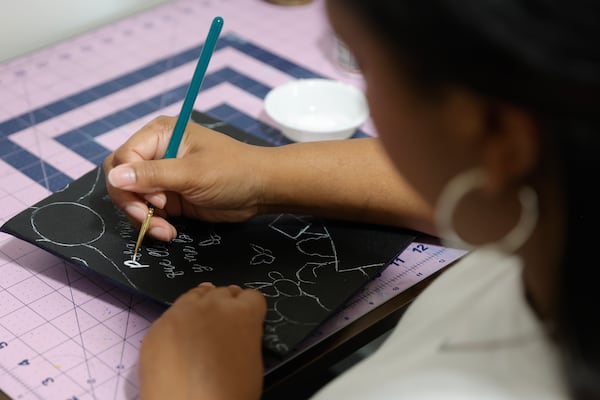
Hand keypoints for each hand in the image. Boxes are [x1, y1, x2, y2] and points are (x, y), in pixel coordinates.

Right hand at [102, 116, 268, 240]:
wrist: (260, 190)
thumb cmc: (233, 171)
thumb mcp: (193, 173)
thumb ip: (153, 175)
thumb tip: (114, 176)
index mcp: (159, 134)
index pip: (123, 158)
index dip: (132, 182)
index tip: (158, 199)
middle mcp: (156, 152)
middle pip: (121, 178)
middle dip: (132, 203)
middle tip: (151, 220)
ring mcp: (161, 175)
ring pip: (131, 198)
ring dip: (143, 218)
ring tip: (165, 230)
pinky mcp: (168, 196)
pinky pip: (146, 211)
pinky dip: (153, 224)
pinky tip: (169, 231)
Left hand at [138, 283, 266, 399]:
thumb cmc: (227, 392)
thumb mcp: (250, 360)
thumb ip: (245, 335)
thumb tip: (237, 333)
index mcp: (242, 313)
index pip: (252, 297)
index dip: (250, 310)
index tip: (246, 319)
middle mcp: (212, 305)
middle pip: (223, 291)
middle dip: (226, 306)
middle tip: (222, 329)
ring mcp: (181, 313)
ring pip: (195, 295)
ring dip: (201, 307)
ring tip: (200, 329)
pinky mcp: (157, 327)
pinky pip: (170, 316)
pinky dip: (176, 326)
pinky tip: (179, 346)